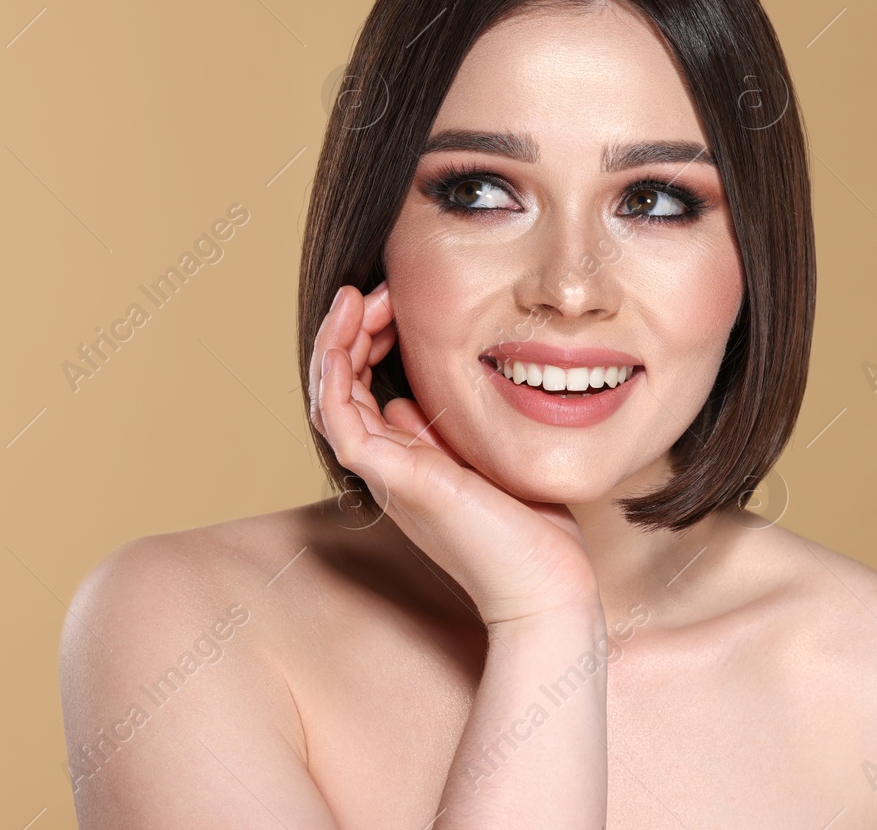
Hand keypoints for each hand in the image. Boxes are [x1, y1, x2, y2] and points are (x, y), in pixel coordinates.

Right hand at [308, 283, 600, 626]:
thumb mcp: (482, 458)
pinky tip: (348, 339)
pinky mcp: (399, 481)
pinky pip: (342, 426)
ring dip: (335, 344)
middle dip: (350, 331)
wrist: (546, 585)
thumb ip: (444, 431)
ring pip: (330, 401)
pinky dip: (335, 379)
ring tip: (353, 299)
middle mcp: (389, 467)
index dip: (367, 340)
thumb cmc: (531, 528)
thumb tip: (405, 395)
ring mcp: (389, 475)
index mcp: (407, 461)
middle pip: (338, 388)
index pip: (361, 391)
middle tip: (372, 290)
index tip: (393, 301)